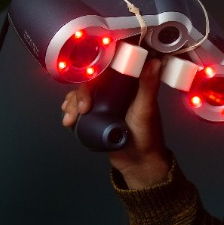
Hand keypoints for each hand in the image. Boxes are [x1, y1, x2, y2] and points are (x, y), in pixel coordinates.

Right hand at [61, 58, 170, 187]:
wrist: (138, 163)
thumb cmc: (147, 135)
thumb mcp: (146, 109)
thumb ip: (148, 86)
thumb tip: (154, 61)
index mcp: (128, 84)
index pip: (107, 70)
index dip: (95, 72)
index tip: (89, 83)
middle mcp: (115, 92)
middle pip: (91, 83)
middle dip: (80, 94)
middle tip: (82, 109)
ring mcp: (103, 104)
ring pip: (81, 95)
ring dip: (71, 103)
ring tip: (70, 119)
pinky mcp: (95, 117)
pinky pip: (79, 108)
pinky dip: (70, 111)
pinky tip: (68, 119)